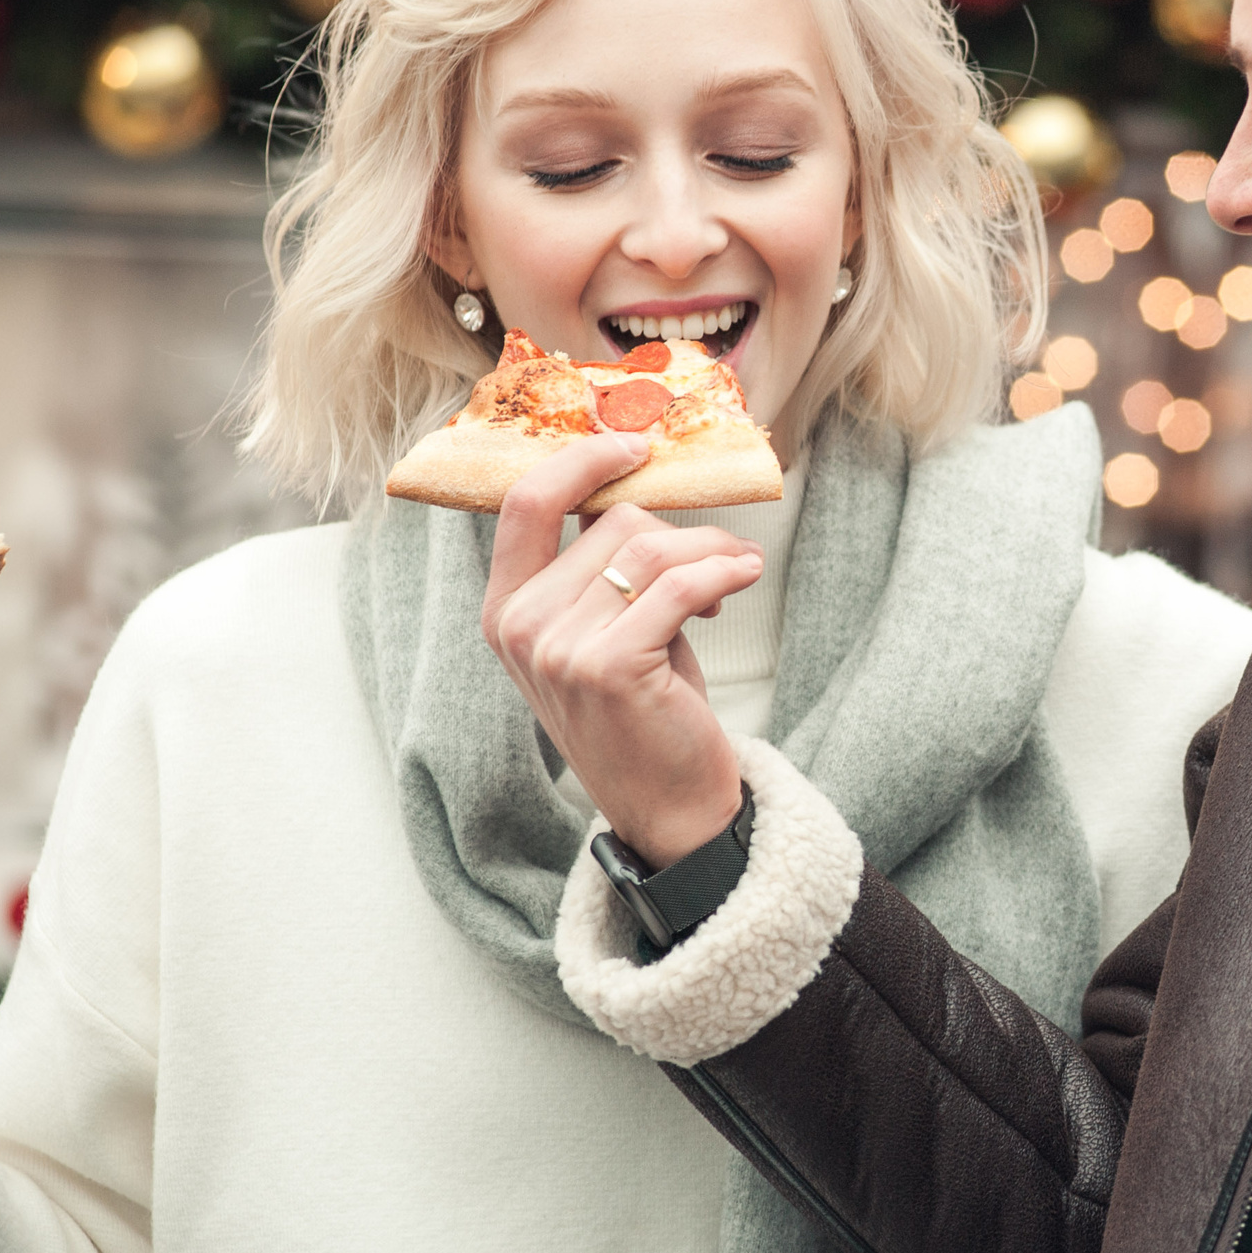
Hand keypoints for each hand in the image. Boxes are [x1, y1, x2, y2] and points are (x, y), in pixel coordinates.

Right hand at [482, 435, 763, 865]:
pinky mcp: (607, 667)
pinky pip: (681, 584)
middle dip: (682, 532)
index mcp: (505, 609)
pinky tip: (746, 577)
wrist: (669, 808)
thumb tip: (640, 483)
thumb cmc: (646, 711)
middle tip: (720, 559)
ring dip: (712, 552)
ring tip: (737, 573)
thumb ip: (604, 567)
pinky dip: (726, 570)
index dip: (582, 460)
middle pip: (613, 523)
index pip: (526, 502)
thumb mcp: (605, 630)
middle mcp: (519, 626)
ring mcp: (556, 649)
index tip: (635, 444)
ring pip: (652, 549)